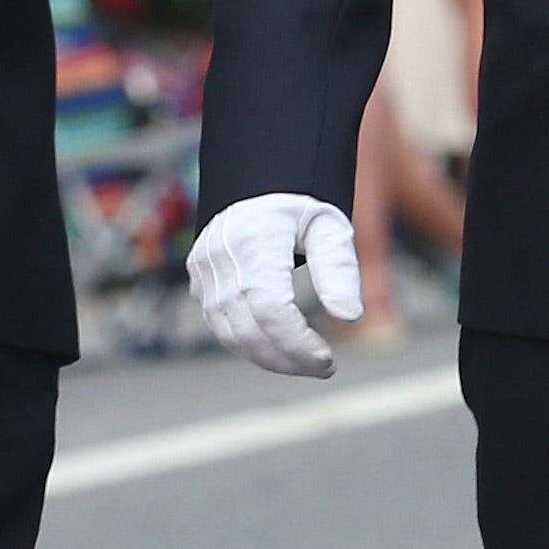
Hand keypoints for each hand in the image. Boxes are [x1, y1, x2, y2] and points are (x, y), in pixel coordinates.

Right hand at [186, 193, 366, 377]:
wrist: (254, 180)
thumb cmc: (299, 205)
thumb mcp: (330, 227)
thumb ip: (341, 270)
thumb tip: (350, 316)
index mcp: (255, 240)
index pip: (271, 309)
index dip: (298, 344)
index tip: (328, 359)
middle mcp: (221, 257)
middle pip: (248, 329)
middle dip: (288, 359)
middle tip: (323, 367)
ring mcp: (204, 270)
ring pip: (230, 334)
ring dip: (269, 358)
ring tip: (304, 361)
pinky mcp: (198, 280)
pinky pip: (220, 325)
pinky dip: (250, 344)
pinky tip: (279, 348)